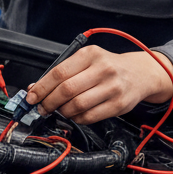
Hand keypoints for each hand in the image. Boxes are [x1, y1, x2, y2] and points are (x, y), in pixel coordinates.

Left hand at [26, 47, 172, 123]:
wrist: (140, 73)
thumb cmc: (109, 66)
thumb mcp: (88, 60)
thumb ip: (64, 72)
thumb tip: (35, 89)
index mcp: (91, 54)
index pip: (59, 72)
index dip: (41, 88)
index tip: (31, 97)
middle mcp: (103, 69)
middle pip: (66, 90)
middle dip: (49, 102)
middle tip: (43, 108)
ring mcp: (112, 88)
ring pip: (77, 105)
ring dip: (63, 112)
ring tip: (61, 110)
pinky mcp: (119, 104)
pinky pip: (90, 117)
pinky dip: (77, 119)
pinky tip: (76, 114)